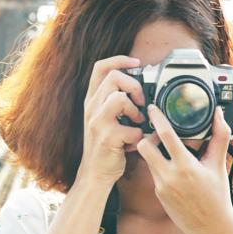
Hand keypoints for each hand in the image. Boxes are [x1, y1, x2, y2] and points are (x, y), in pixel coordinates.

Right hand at [72, 56, 152, 192]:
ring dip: (135, 110)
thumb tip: (141, 90)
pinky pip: (132, 128)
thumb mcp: (104, 119)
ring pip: (120, 98)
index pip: (101, 67)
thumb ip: (116, 103)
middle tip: (140, 101)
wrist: (95, 174)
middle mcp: (91, 108)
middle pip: (114, 77)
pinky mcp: (107, 138)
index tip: (136, 62)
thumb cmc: (105, 146)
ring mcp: (97, 122)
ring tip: (135, 123)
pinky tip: (133, 143)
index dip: (119, 59)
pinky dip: (138, 136)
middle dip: (134, 86)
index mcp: (92, 101)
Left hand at [135, 105, 232, 233]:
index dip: (157, 118)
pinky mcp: (158, 194)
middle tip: (159, 133)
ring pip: (147, 159)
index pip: (165, 135)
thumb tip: (219, 115)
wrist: (211, 228)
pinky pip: (153, 173)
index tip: (152, 108)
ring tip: (167, 148)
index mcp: (186, 166)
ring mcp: (161, 186)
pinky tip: (170, 165)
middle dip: (148, 136)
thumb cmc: (217, 196)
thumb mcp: (219, 165)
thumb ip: (219, 137)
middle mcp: (170, 176)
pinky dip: (159, 165)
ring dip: (154, 151)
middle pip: (144, 147)